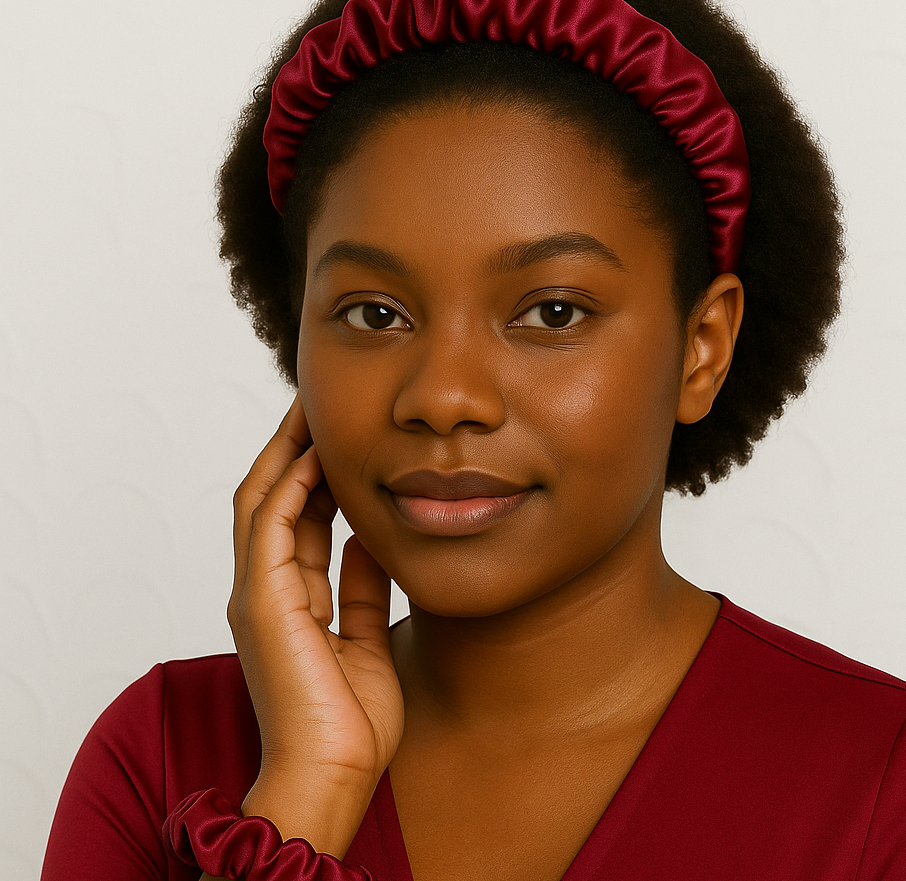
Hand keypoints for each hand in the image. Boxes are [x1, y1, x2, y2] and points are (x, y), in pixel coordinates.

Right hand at [227, 395, 404, 855]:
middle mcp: (264, 589)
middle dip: (294, 449)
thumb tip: (373, 536)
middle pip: (272, 498)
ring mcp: (258, 594)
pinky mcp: (263, 603)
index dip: (314, 471)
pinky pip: (270, 527)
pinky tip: (316, 457)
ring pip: (262, 501)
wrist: (334, 774)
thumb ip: (362, 583)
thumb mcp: (366, 632)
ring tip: (313, 412)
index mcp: (287, 598)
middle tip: (320, 406)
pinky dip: (290, 487)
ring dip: (287, 453)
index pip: (295, 516)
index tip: (339, 436)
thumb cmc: (350, 719)